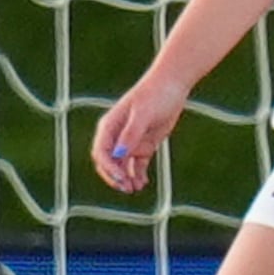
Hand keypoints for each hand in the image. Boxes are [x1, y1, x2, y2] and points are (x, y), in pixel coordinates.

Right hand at [88, 73, 188, 194]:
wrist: (172, 86)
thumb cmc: (155, 95)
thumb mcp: (143, 114)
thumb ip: (130, 134)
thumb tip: (118, 154)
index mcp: (109, 127)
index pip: (101, 153)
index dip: (108, 168)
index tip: (121, 178)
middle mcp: (117, 136)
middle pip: (108, 163)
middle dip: (115, 177)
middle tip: (127, 188)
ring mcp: (131, 141)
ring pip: (122, 166)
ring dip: (126, 179)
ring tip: (135, 188)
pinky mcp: (145, 145)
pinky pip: (136, 164)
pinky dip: (137, 174)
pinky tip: (143, 183)